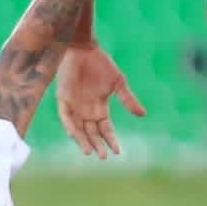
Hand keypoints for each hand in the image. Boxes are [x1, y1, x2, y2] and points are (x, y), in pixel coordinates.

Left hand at [57, 44, 144, 158]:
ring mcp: (74, 105)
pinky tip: (74, 134)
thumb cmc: (102, 64)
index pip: (105, 129)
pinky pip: (65, 116)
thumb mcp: (118, 83)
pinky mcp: (63, 98)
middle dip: (98, 145)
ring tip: (89, 151)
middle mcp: (86, 110)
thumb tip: (143, 115)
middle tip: (103, 157)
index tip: (117, 151)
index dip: (111, 140)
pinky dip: (69, 125)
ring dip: (83, 140)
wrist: (84, 48)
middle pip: (92, 133)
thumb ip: (128, 99)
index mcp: (100, 108)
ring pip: (78, 129)